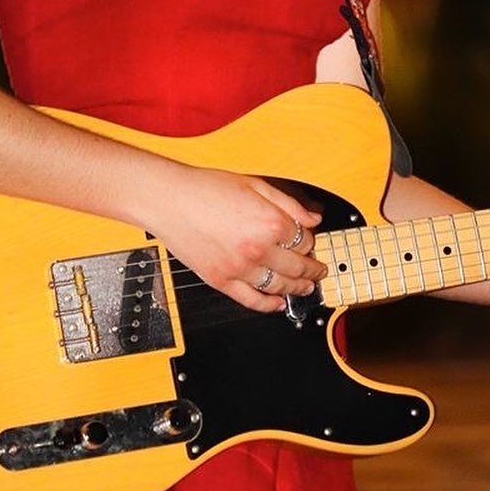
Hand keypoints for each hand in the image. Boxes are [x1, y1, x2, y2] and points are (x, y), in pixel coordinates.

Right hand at [146, 162, 325, 313]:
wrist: (169, 200)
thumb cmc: (206, 188)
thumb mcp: (254, 185)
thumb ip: (288, 203)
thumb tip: (312, 217)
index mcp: (270, 222)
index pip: (304, 239)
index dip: (311, 240)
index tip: (311, 240)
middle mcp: (258, 248)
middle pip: (298, 266)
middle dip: (313, 268)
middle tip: (319, 269)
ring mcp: (240, 269)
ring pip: (280, 286)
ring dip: (298, 288)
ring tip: (307, 287)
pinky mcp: (221, 281)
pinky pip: (252, 300)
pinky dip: (269, 305)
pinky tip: (278, 304)